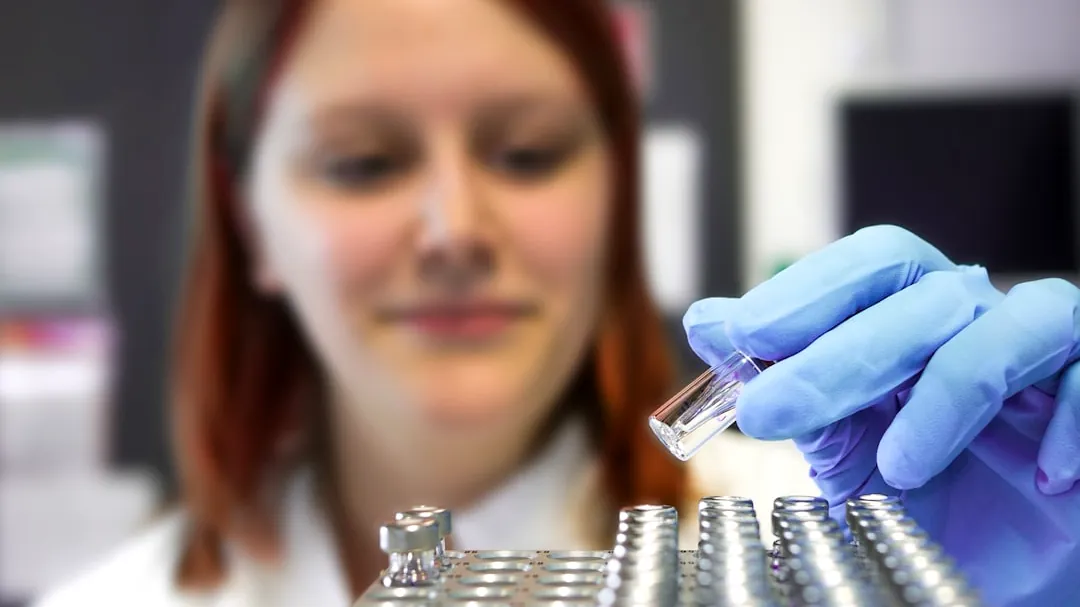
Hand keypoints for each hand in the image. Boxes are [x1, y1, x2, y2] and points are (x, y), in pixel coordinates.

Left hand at [684, 225, 1079, 606]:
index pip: (867, 267)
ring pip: (1012, 324)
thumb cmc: (918, 489)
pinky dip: (1071, 420)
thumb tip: (706, 320)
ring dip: (948, 392)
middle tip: (767, 412)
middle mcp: (974, 319)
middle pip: (919, 293)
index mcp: (909, 316)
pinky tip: (1039, 475)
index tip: (739, 336)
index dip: (805, 292)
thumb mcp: (836, 440)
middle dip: (839, 353)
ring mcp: (1040, 353)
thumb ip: (782, 381)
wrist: (993, 555)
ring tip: (899, 468)